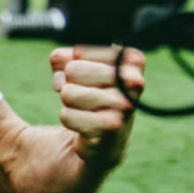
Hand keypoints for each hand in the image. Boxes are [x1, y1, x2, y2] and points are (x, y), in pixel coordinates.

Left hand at [50, 45, 145, 167]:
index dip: (71, 64)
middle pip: (72, 70)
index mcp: (130, 60)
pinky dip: (69, 121)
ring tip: (86, 111)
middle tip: (85, 97)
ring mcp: (125, 105)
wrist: (102, 142)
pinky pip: (67, 115)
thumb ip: (62, 57)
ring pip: (68, 92)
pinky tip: (86, 126)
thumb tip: (59, 60)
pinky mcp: (111, 127)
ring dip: (69, 104)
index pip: (78, 50)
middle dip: (68, 84)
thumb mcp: (75, 67)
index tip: (86, 78)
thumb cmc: (89, 96)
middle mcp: (134, 81)